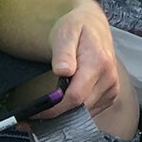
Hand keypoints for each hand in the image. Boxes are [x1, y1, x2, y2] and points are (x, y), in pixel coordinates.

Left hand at [41, 0, 122, 118]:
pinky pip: (90, 111)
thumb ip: (63, 52)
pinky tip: (59, 108)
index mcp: (98, 63)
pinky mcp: (109, 95)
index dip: (54, 108)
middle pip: (80, 109)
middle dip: (55, 116)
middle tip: (30, 117)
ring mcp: (111, 88)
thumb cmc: (77, 26)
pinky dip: (74, 113)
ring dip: (63, 117)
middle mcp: (109, 78)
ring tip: (41, 113)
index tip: (34, 112)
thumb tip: (62, 71)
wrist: (93, 24)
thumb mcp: (65, 32)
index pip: (75, 97)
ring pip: (85, 114)